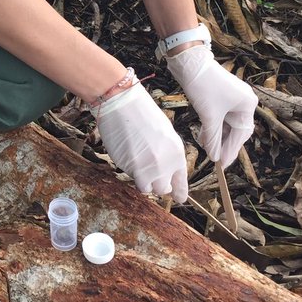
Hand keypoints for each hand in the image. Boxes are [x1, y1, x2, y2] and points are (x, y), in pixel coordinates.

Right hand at [93, 82, 188, 201]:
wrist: (121, 104)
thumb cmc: (142, 114)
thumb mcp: (165, 134)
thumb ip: (168, 155)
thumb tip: (166, 170)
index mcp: (177, 154)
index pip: (181, 184)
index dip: (178, 193)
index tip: (178, 198)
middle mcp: (164, 164)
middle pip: (163, 189)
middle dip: (158, 184)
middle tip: (151, 174)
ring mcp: (146, 168)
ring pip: (147, 188)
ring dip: (144, 180)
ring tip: (139, 164)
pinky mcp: (129, 168)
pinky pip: (132, 179)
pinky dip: (132, 174)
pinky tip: (129, 157)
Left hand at [165, 44, 256, 167]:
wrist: (190, 62)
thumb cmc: (203, 86)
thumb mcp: (209, 116)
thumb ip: (213, 138)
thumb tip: (214, 157)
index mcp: (247, 105)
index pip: (241, 134)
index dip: (231, 150)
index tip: (222, 164)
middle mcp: (244, 102)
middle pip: (236, 130)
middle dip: (225, 144)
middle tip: (216, 160)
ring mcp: (233, 99)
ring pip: (226, 124)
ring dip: (216, 136)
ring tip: (207, 148)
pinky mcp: (221, 97)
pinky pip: (220, 116)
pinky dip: (213, 127)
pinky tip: (204, 137)